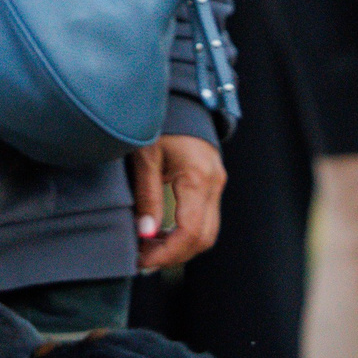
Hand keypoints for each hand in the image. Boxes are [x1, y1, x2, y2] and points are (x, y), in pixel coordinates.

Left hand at [130, 133, 225, 270]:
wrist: (179, 98)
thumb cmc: (159, 122)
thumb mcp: (145, 156)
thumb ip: (147, 196)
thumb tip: (145, 234)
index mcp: (199, 177)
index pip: (190, 232)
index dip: (166, 253)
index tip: (141, 259)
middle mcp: (214, 183)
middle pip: (203, 238)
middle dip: (173, 255)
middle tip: (142, 258)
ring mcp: (217, 183)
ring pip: (207, 231)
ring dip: (179, 246)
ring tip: (148, 247)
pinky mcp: (211, 182)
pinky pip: (204, 218)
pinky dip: (184, 232)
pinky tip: (160, 233)